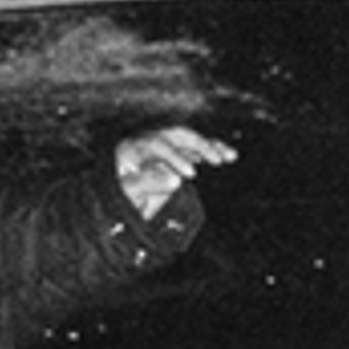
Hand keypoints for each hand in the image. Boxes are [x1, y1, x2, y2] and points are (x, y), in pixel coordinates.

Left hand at [112, 126, 235, 218]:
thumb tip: (174, 179)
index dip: (175, 157)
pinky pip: (196, 150)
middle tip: (215, 159)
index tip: (190, 174)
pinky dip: (213, 151)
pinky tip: (230, 156)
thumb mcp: (129, 195)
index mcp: (132, 148)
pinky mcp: (177, 158)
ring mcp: (163, 150)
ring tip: (229, 156)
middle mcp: (148, 143)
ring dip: (210, 146)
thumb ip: (147, 184)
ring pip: (190, 140)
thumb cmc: (119, 202)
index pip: (157, 145)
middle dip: (198, 145)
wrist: (118, 213)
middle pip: (177, 136)